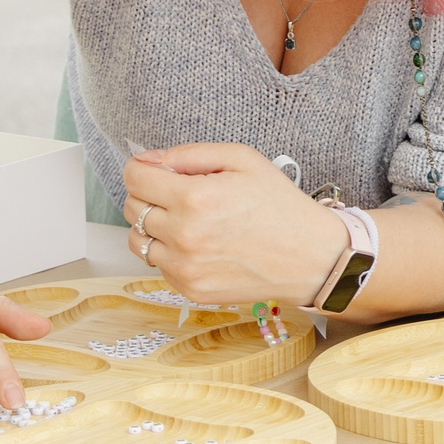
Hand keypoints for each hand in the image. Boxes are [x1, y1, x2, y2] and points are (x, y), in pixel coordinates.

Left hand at [121, 142, 344, 308]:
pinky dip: (170, 251)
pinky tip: (200, 243)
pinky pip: (159, 265)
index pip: (134, 178)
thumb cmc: (280, 205)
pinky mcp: (190, 289)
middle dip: (149, 194)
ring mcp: (184, 267)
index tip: (155, 170)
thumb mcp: (242, 159)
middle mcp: (183, 235)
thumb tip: (149, 160)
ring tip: (186, 220)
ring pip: (137, 240)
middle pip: (132, 208)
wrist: (310, 257)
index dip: (142, 168)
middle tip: (179, 193)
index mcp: (194, 198)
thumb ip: (190, 154)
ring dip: (153, 226)